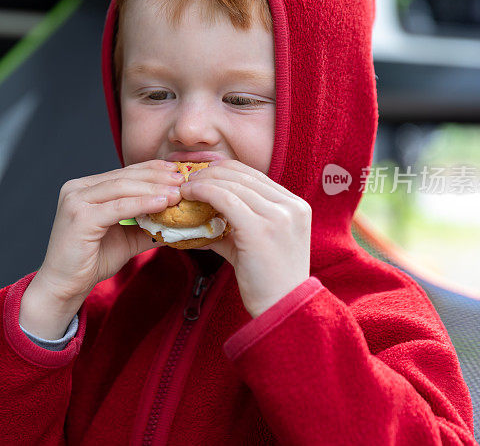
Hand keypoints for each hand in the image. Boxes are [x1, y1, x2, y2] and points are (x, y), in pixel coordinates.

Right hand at [37, 160, 184, 303]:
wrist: (65, 285)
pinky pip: (118, 207)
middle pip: (124, 177)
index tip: (178, 171)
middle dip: (157, 176)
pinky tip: (162, 203)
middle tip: (183, 178)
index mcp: (85, 188)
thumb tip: (179, 218)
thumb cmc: (92, 261)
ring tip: (177, 192)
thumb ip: (147, 223)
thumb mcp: (126, 236)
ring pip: (122, 188)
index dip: (152, 169)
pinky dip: (142, 203)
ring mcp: (75, 201)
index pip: (124, 173)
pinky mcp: (80, 217)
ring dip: (154, 188)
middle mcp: (77, 188)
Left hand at [180, 160, 311, 317]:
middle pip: (243, 175)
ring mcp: (279, 215)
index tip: (201, 172)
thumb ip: (233, 227)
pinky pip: (225, 198)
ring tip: (184, 188)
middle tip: (187, 177)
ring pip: (232, 184)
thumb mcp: (255, 244)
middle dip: (210, 172)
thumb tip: (199, 220)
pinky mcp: (261, 228)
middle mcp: (291, 206)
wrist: (282, 310)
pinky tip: (189, 195)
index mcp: (295, 206)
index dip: (224, 169)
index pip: (254, 175)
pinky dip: (203, 192)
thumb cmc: (267, 282)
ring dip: (203, 181)